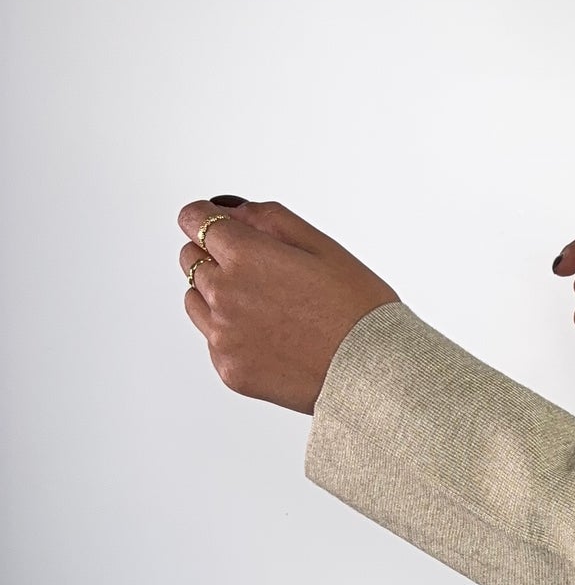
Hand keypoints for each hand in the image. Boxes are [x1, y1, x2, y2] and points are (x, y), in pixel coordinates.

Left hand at [178, 196, 399, 413]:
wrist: (375, 373)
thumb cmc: (359, 308)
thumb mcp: (321, 245)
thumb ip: (267, 219)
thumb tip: (230, 211)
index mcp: (245, 256)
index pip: (193, 218)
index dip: (207, 217)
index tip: (219, 224)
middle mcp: (224, 294)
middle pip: (190, 257)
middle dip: (215, 255)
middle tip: (258, 271)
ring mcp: (223, 335)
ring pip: (195, 299)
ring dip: (217, 294)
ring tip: (266, 307)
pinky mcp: (229, 369)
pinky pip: (214, 340)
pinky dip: (233, 333)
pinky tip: (272, 338)